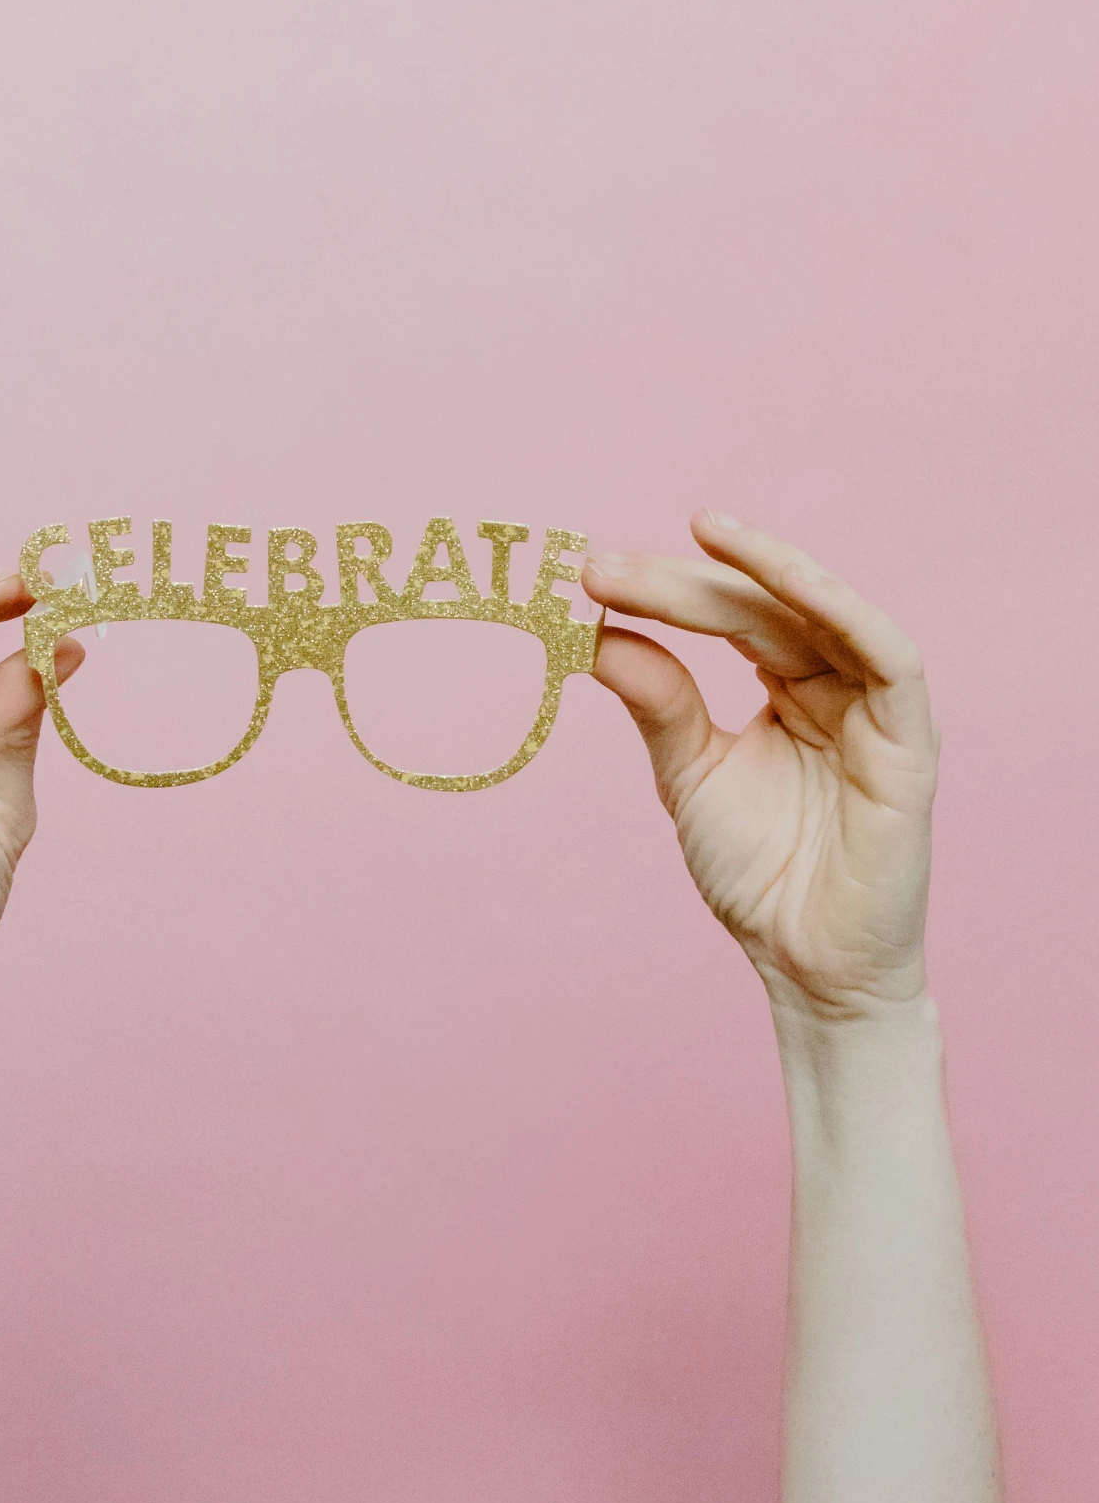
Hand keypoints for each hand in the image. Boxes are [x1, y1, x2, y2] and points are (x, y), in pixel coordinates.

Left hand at [581, 512, 937, 1020]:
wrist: (807, 969)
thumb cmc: (760, 875)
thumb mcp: (690, 773)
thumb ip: (658, 702)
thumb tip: (597, 633)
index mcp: (790, 688)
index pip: (728, 617)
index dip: (664, 590)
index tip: (592, 575)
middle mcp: (837, 686)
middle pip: (763, 608)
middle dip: (686, 581)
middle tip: (606, 568)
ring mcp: (877, 710)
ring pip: (826, 612)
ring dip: (764, 569)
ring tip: (701, 534)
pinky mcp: (910, 743)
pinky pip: (890, 659)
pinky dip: (841, 609)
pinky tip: (784, 580)